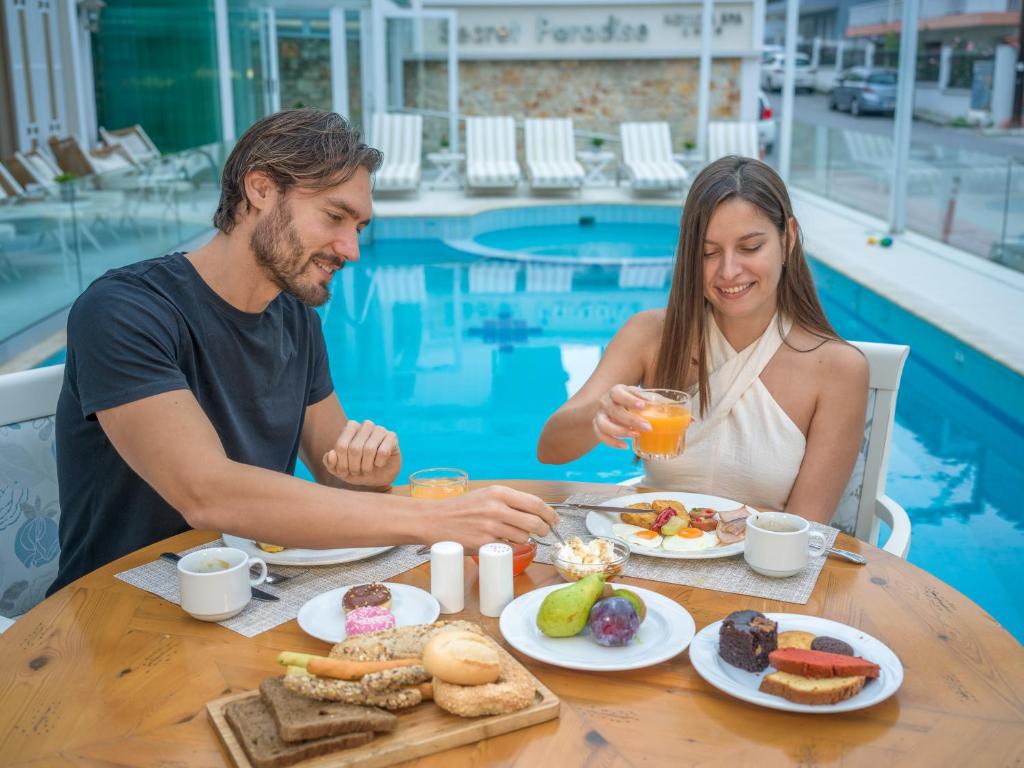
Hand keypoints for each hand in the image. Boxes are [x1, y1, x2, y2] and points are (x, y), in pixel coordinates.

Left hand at [323, 420, 400, 488]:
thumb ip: (330, 463)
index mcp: (350, 427)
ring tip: (367, 470)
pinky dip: (379, 463)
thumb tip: (331, 454)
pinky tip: (379, 464)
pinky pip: (383, 452)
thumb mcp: (341, 471)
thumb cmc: (357, 470)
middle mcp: (365, 425)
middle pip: (354, 448)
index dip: (342, 464)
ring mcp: (380, 429)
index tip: (344, 472)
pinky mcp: (392, 437)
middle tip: (357, 473)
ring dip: (366, 467)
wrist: (379, 477)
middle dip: (354, 467)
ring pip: (369, 450)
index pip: (341, 446)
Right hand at [425, 485, 558, 552]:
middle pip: (535, 522)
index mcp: (499, 492)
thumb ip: (508, 500)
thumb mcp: (486, 495)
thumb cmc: (461, 508)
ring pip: (525, 537)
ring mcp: (491, 527)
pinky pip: (510, 548)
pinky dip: (512, 547)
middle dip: (545, 529)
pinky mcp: (485, 543)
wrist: (434, 520)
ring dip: (527, 540)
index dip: (550, 514)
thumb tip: (534, 511)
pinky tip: (505, 543)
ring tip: (518, 537)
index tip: (555, 520)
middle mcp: (497, 508)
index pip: (536, 503)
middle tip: (544, 532)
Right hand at [592, 384, 650, 449]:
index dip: (629, 399)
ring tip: (636, 435)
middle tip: (648, 427)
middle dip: (631, 420)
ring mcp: (600, 415)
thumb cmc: (632, 401)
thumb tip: (671, 405)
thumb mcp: (641, 396)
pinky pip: (600, 436)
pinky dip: (612, 442)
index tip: (642, 406)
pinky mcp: (597, 427)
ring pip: (603, 424)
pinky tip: (625, 446)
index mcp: (616, 391)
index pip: (618, 393)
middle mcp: (605, 402)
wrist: (614, 407)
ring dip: (620, 431)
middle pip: (614, 410)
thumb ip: (654, 399)